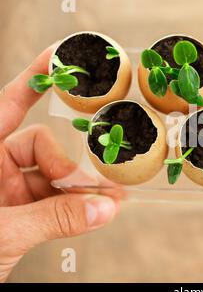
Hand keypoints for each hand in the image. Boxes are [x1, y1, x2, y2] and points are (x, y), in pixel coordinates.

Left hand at [0, 46, 121, 281]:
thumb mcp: (2, 235)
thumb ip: (54, 219)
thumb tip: (103, 209)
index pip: (7, 105)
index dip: (34, 78)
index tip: (59, 56)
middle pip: (40, 146)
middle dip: (69, 168)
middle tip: (97, 186)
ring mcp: (4, 190)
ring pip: (51, 175)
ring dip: (78, 190)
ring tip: (104, 203)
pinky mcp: (17, 211)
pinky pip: (53, 199)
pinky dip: (74, 206)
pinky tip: (95, 212)